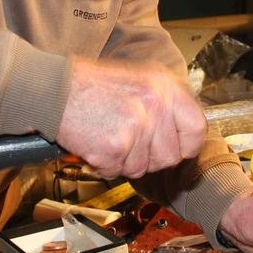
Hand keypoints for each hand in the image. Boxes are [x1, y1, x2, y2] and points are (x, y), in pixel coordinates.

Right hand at [55, 58, 205, 178]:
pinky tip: (94, 143)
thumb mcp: (141, 80)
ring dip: (123, 161)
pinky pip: (117, 172)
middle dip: (148, 158)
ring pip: (142, 169)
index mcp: (166, 86)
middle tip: (126, 140)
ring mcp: (137, 126)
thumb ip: (166, 104)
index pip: (197, 129)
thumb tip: (185, 135)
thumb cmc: (93, 85)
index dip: (186, 145)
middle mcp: (156, 105)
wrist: (55, 89)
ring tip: (107, 135)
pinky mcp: (116, 146)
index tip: (174, 149)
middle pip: (169, 157)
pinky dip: (103, 165)